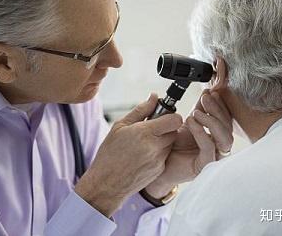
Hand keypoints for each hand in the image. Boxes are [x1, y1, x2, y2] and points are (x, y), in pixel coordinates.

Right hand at [75, 93, 181, 216]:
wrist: (106, 184)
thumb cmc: (109, 154)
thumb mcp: (120, 126)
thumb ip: (141, 110)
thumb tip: (154, 97)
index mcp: (145, 133)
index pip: (175, 119)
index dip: (170, 115)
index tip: (162, 114)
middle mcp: (156, 147)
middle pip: (174, 130)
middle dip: (166, 127)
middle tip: (150, 128)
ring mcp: (159, 160)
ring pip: (170, 143)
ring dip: (162, 140)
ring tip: (144, 142)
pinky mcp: (160, 170)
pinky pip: (165, 155)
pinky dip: (158, 152)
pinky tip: (143, 154)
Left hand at [144, 90, 233, 197]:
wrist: (157, 164)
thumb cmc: (171, 146)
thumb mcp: (186, 123)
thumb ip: (198, 110)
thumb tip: (207, 93)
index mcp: (215, 135)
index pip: (226, 118)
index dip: (220, 104)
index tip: (210, 92)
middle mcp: (217, 146)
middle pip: (228, 126)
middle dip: (217, 109)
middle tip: (205, 98)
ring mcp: (214, 156)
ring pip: (225, 137)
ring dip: (212, 120)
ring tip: (196, 112)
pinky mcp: (205, 165)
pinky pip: (209, 147)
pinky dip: (201, 132)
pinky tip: (191, 122)